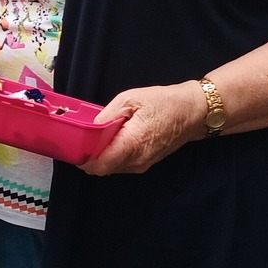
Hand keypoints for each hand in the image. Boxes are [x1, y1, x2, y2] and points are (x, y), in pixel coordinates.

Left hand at [82, 83, 210, 176]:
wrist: (192, 113)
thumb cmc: (163, 103)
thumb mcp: (131, 98)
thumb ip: (108, 115)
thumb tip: (91, 128)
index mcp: (132, 144)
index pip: (100, 165)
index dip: (83, 159)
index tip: (74, 147)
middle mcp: (137, 160)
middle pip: (103, 168)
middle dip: (90, 157)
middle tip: (83, 139)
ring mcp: (142, 165)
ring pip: (112, 168)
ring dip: (101, 156)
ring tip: (99, 137)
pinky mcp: (146, 163)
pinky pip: (122, 164)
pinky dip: (113, 156)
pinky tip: (113, 139)